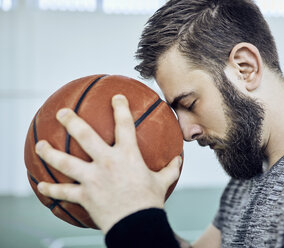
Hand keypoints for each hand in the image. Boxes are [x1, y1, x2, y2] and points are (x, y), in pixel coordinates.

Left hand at [35, 94, 181, 233]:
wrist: (137, 225)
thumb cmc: (151, 202)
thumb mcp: (163, 182)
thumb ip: (170, 169)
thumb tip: (179, 159)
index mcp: (128, 155)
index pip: (124, 125)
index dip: (120, 108)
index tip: (116, 97)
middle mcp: (107, 162)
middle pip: (85, 136)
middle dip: (71, 121)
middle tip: (61, 112)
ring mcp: (92, 179)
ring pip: (65, 162)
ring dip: (50, 153)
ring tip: (39, 145)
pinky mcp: (84, 196)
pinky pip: (63, 192)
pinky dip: (51, 189)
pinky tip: (40, 185)